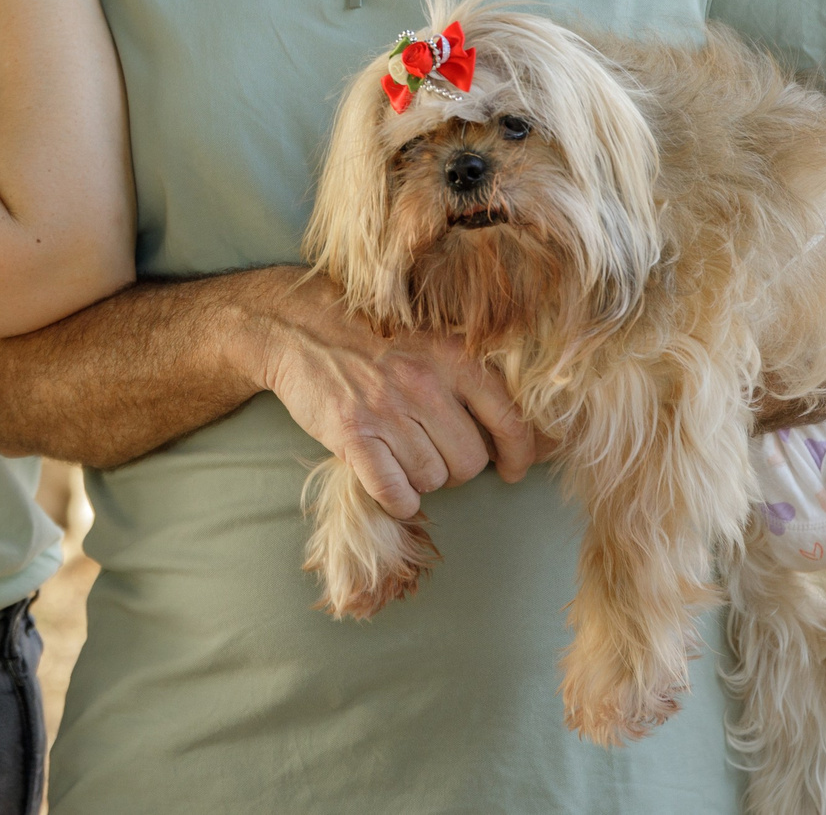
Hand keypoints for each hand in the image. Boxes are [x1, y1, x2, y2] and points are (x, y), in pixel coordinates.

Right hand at [236, 269, 536, 519]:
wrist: (297, 326)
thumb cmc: (372, 335)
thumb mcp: (431, 338)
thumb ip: (472, 376)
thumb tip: (527, 429)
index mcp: (454, 356)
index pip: (510, 421)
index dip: (519, 456)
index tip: (513, 470)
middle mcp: (426, 382)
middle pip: (470, 462)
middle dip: (456, 468)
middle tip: (434, 452)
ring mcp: (388, 409)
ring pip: (432, 479)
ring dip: (421, 478)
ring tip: (401, 453)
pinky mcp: (353, 434)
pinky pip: (395, 493)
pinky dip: (397, 498)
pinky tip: (388, 481)